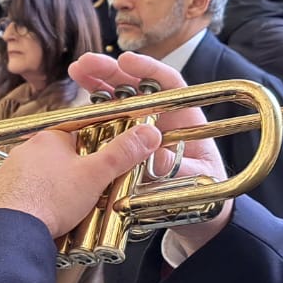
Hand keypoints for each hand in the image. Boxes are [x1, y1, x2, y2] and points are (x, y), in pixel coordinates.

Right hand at [62, 52, 232, 254]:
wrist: (198, 221)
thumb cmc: (206, 197)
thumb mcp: (195, 183)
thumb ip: (177, 170)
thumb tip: (155, 154)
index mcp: (184, 121)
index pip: (169, 85)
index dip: (148, 69)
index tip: (126, 61)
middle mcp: (161, 121)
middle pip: (136, 87)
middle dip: (111, 72)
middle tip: (86, 64)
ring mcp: (142, 133)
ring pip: (119, 102)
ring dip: (97, 86)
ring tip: (76, 72)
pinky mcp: (127, 148)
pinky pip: (110, 126)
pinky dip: (93, 114)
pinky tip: (77, 106)